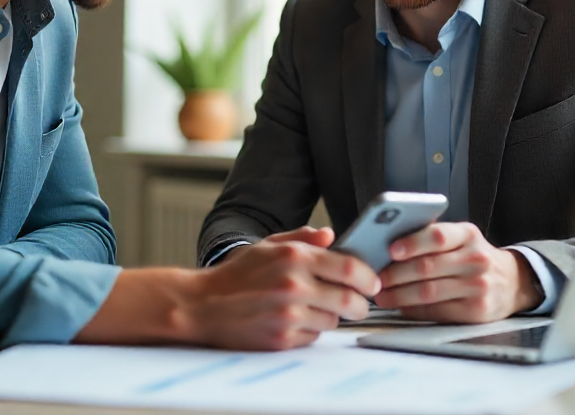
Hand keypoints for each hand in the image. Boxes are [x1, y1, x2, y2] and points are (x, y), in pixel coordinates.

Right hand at [187, 227, 379, 349]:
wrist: (203, 305)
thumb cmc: (236, 275)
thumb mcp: (268, 246)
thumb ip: (302, 239)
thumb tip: (331, 235)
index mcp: (294, 257)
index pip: (349, 268)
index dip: (368, 277)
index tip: (371, 282)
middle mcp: (293, 285)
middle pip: (350, 300)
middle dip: (360, 304)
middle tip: (358, 304)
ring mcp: (288, 315)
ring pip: (333, 321)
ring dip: (332, 317)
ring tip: (315, 308)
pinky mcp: (281, 339)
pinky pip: (313, 337)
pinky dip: (311, 330)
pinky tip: (296, 320)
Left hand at [373, 222, 542, 322]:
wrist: (512, 282)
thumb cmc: (475, 256)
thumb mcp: (462, 238)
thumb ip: (433, 238)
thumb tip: (389, 247)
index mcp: (468, 234)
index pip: (437, 236)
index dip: (412, 243)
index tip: (390, 249)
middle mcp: (476, 259)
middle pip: (427, 267)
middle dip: (395, 274)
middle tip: (375, 278)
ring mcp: (478, 286)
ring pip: (428, 292)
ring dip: (399, 295)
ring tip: (381, 296)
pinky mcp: (476, 311)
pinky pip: (437, 311)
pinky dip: (414, 310)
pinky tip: (401, 307)